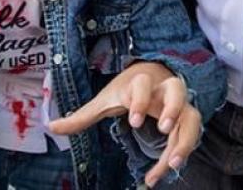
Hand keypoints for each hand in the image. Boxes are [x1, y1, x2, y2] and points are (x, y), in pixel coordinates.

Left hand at [48, 61, 201, 186]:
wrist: (152, 73)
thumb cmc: (126, 88)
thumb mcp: (104, 100)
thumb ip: (82, 115)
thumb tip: (51, 127)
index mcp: (141, 82)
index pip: (143, 85)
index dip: (140, 101)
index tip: (134, 121)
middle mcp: (162, 90)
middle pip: (176, 90)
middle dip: (173, 108)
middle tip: (165, 129)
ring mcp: (178, 102)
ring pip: (191, 114)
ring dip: (186, 137)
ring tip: (174, 162)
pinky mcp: (186, 116)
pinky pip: (191, 133)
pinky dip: (184, 151)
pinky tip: (167, 169)